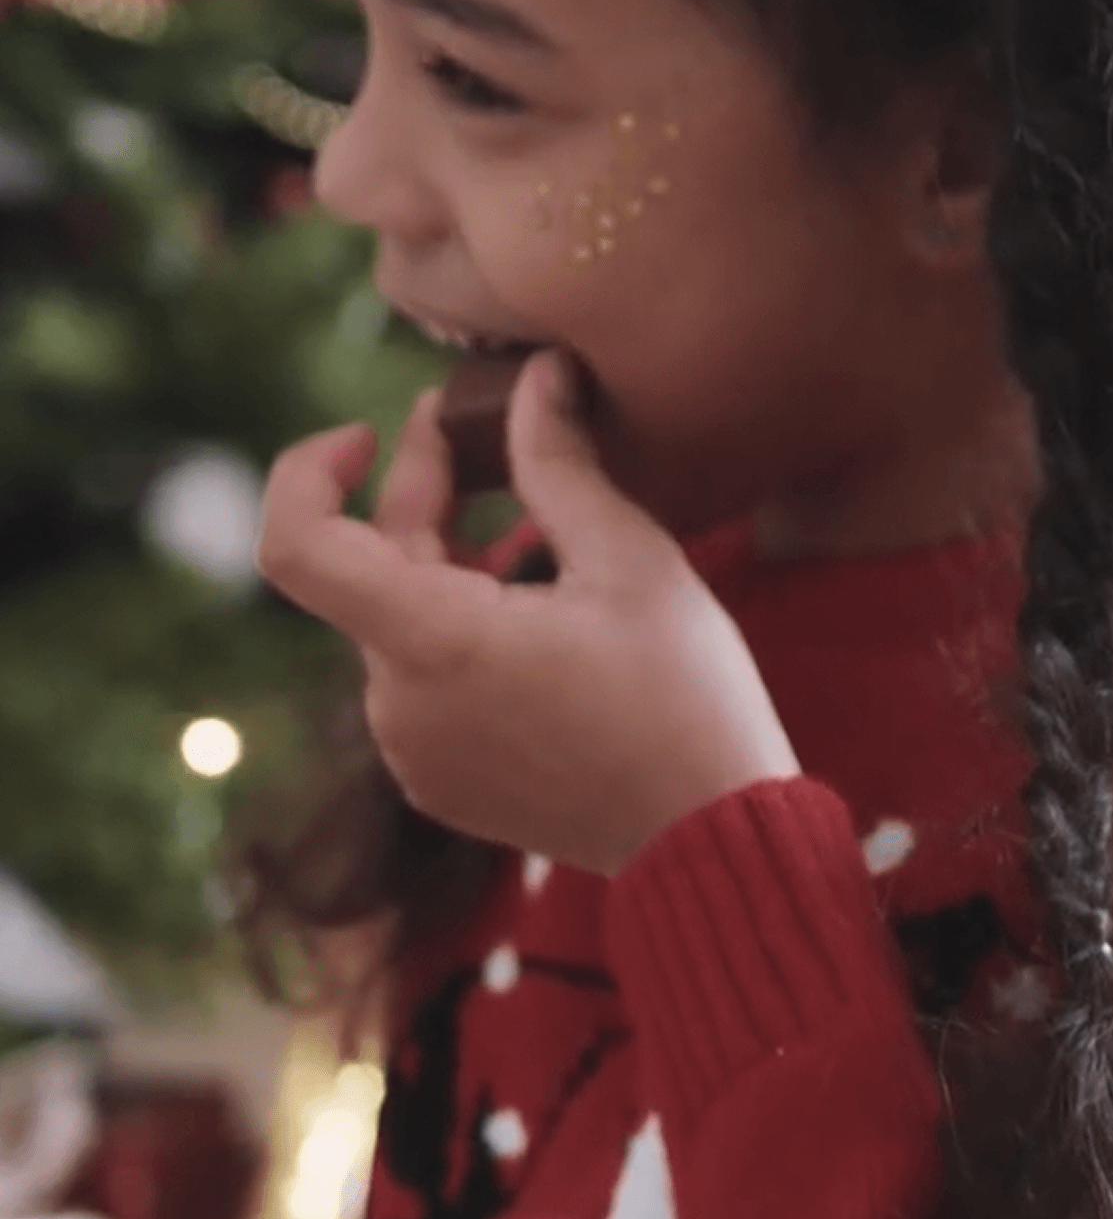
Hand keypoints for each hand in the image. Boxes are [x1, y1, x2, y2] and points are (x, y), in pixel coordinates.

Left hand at [254, 350, 799, 877]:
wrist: (711, 842)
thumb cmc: (683, 697)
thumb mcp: (631, 559)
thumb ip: (559, 461)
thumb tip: (535, 377)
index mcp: (433, 643)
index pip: (294, 547)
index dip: (307, 471)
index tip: (372, 433)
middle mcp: (398, 705)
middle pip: (368, 571)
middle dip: (419, 495)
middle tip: (485, 431)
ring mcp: (413, 752)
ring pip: (398, 624)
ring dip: (444, 562)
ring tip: (526, 524)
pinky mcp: (440, 781)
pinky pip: (422, 681)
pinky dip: (457, 627)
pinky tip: (532, 609)